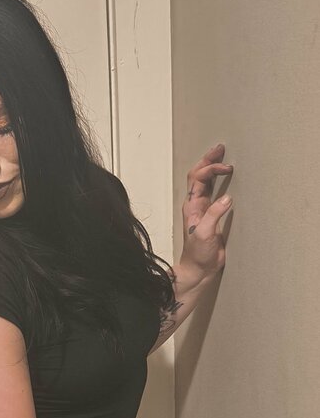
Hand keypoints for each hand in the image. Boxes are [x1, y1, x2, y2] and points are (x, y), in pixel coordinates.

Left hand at [181, 143, 233, 278]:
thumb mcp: (205, 233)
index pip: (198, 178)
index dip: (211, 169)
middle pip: (199, 175)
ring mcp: (203, 209)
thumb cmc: (198, 254)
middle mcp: (195, 204)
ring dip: (212, 168)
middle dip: (208, 160)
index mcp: (191, 205)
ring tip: (222, 156)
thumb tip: (227, 198)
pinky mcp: (212, 216)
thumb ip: (214, 215)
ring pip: (205, 182)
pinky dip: (219, 181)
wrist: (199, 268)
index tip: (227, 168)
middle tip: (220, 148)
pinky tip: (226, 177)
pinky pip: (214, 193)